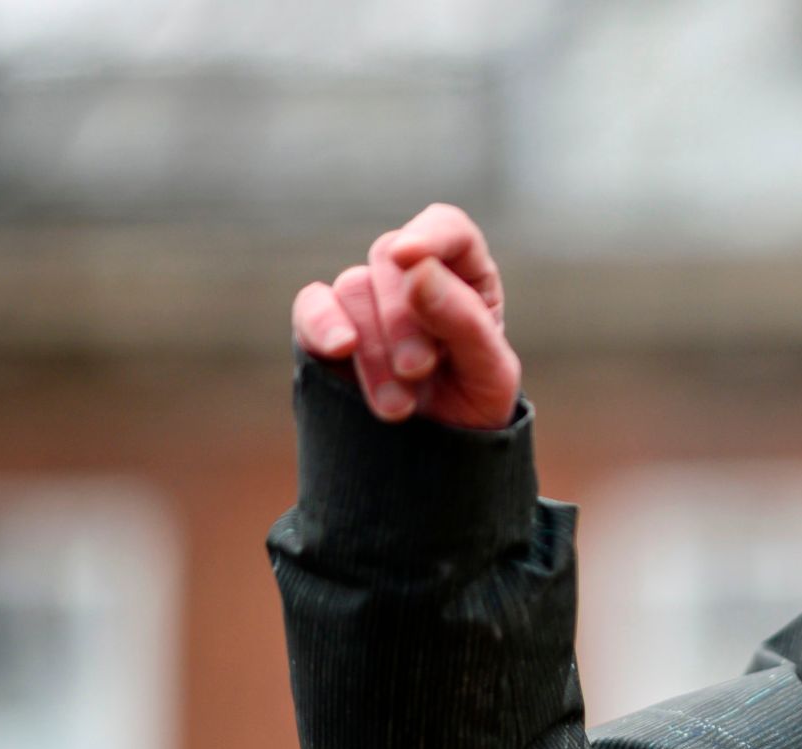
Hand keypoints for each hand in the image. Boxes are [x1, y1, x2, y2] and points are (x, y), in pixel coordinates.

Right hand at [292, 204, 520, 428]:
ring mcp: (367, 303)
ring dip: (373, 349)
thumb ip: (465, 321)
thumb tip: (417, 269)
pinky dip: (320, 324)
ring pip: (354, 289)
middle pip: (392, 260)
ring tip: (399, 408)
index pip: (448, 230)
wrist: (438, 465)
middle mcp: (412, 280)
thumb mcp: (490, 373)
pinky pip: (311, 306)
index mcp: (466, 277)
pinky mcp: (326, 330)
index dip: (430, 235)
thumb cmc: (474, 409)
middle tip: (418, 370)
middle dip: (403, 318)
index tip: (412, 258)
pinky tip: (339, 350)